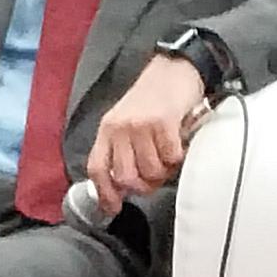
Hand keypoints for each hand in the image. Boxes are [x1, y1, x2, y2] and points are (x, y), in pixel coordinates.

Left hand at [68, 54, 211, 214]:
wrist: (175, 69)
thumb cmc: (154, 99)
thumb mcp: (127, 121)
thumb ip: (121, 150)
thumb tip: (123, 187)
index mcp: (107, 129)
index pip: (96, 168)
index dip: (104, 193)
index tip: (114, 207)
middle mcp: (119, 128)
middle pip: (126, 178)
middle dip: (144, 185)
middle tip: (157, 175)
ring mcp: (140, 125)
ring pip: (150, 172)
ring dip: (165, 171)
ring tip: (169, 155)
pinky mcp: (163, 122)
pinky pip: (171, 158)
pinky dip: (178, 158)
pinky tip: (179, 145)